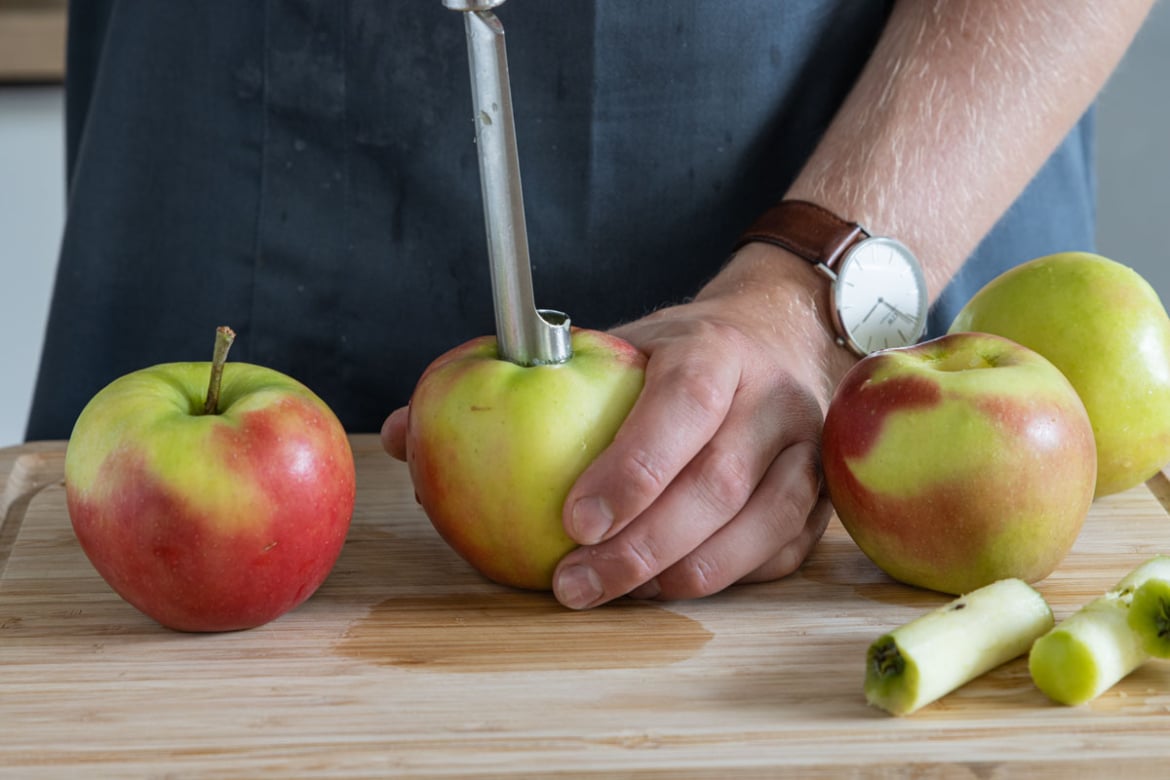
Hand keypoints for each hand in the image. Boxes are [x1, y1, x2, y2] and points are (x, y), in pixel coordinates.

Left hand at [381, 243, 855, 607]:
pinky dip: (725, 578)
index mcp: (714, 349)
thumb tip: (404, 433)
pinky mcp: (823, 494)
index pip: (681, 406)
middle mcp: (773, 397)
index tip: (573, 521)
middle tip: (574, 586)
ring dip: (683, 574)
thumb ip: (517, 388)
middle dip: (642, 547)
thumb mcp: (608, 343)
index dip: (632, 468)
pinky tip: (670, 588)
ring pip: (759, 528)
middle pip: (717, 483)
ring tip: (616, 598)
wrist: (784, 333)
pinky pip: (780, 552)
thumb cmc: (679, 350)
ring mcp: (809, 449)